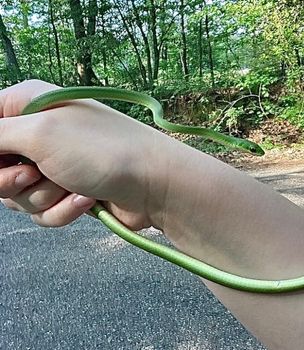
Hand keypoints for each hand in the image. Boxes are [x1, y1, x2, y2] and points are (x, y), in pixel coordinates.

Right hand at [0, 80, 168, 228]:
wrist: (152, 182)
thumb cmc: (100, 150)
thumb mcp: (38, 134)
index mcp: (28, 107)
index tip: (2, 166)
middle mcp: (39, 134)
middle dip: (12, 181)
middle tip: (34, 175)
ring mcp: (55, 164)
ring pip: (19, 195)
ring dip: (44, 196)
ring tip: (72, 184)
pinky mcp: (68, 191)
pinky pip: (44, 211)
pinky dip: (63, 210)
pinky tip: (87, 200)